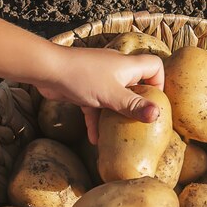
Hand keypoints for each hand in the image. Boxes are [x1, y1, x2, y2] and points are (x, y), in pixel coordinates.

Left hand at [36, 46, 164, 143]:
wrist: (47, 70)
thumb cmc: (83, 78)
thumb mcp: (112, 96)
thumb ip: (134, 106)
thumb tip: (157, 115)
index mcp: (128, 66)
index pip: (154, 66)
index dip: (159, 82)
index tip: (155, 101)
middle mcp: (116, 70)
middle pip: (136, 84)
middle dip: (138, 104)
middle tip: (140, 122)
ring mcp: (100, 78)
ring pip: (115, 98)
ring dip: (116, 116)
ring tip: (119, 134)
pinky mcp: (85, 88)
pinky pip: (96, 106)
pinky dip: (96, 120)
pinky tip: (94, 140)